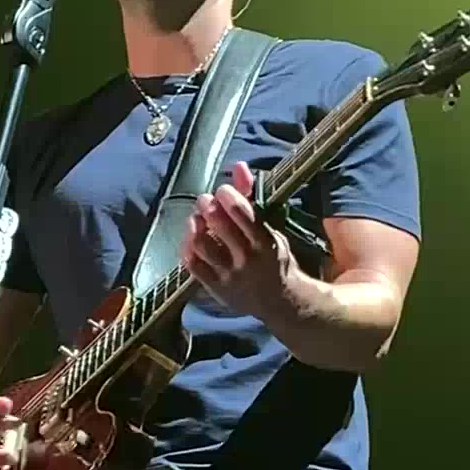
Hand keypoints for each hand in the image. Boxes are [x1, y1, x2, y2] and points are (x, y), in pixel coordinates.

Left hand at [180, 161, 296, 318]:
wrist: (280, 302)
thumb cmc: (275, 259)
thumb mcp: (272, 229)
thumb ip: (252, 199)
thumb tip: (238, 167)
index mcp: (265, 243)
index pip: (242, 214)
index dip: (228, 197)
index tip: (223, 190)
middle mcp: (247, 259)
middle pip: (219, 227)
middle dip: (208, 206)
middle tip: (205, 200)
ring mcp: (229, 275)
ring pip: (203, 245)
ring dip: (195, 225)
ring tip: (197, 218)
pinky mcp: (215, 288)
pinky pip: (193, 265)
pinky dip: (188, 247)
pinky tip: (191, 237)